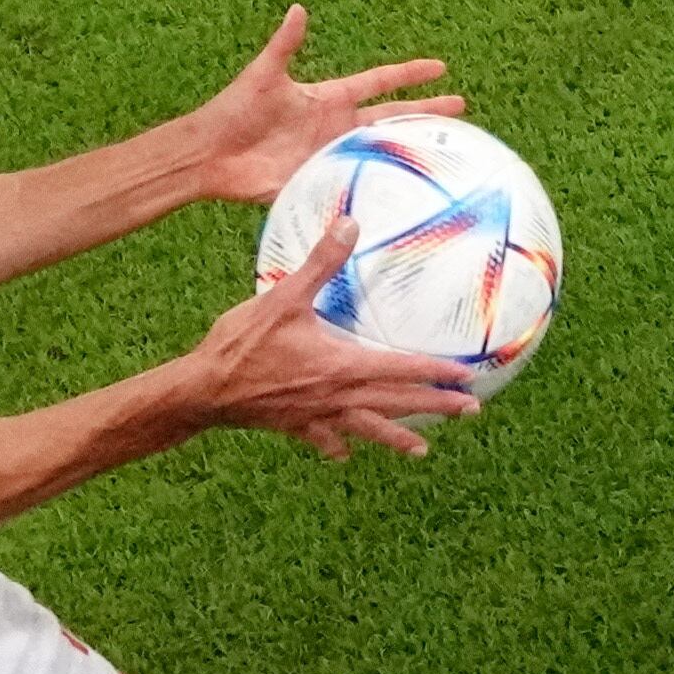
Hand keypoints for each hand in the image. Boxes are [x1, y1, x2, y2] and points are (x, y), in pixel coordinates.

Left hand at [184, 4, 460, 203]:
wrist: (209, 154)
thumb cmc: (234, 110)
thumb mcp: (264, 74)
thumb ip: (285, 45)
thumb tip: (298, 9)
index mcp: (329, 98)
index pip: (380, 82)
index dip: (409, 75)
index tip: (441, 67)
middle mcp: (336, 126)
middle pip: (392, 118)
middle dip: (426, 113)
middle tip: (461, 110)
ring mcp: (330, 155)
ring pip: (380, 152)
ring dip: (408, 151)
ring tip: (445, 153)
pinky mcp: (317, 182)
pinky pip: (352, 186)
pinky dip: (375, 189)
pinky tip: (401, 197)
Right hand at [184, 210, 484, 460]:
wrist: (203, 390)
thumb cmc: (244, 343)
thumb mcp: (285, 295)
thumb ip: (321, 262)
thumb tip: (349, 221)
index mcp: (342, 366)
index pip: (402, 369)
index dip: (437, 372)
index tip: (468, 377)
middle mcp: (337, 396)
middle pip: (396, 404)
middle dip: (434, 406)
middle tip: (470, 411)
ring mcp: (316, 416)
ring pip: (367, 428)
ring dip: (397, 436)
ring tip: (422, 449)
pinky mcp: (293, 426)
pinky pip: (324, 438)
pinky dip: (339, 444)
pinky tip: (346, 452)